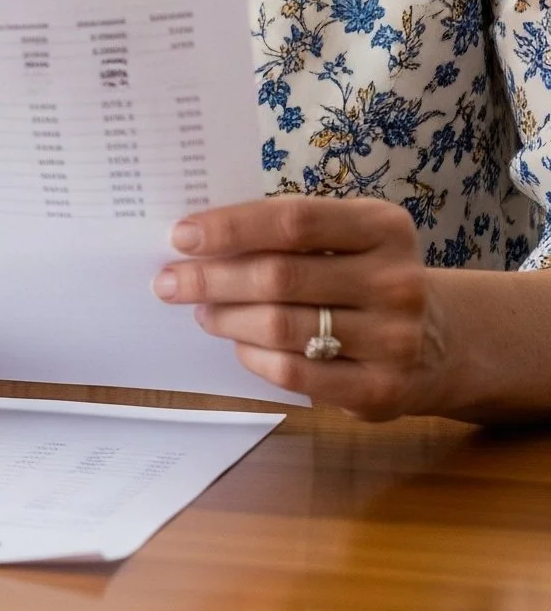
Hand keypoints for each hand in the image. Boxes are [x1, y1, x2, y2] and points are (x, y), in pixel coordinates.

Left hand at [155, 196, 444, 418]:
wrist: (442, 342)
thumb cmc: (366, 276)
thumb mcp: (347, 237)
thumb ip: (286, 232)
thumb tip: (198, 240)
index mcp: (383, 227)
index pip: (292, 220)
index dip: (230, 227)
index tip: (181, 235)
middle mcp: (396, 282)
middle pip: (279, 276)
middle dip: (211, 278)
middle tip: (169, 280)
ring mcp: (395, 340)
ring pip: (281, 327)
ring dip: (226, 318)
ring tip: (201, 311)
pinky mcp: (383, 390)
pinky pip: (295, 374)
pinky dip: (254, 357)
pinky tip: (238, 345)